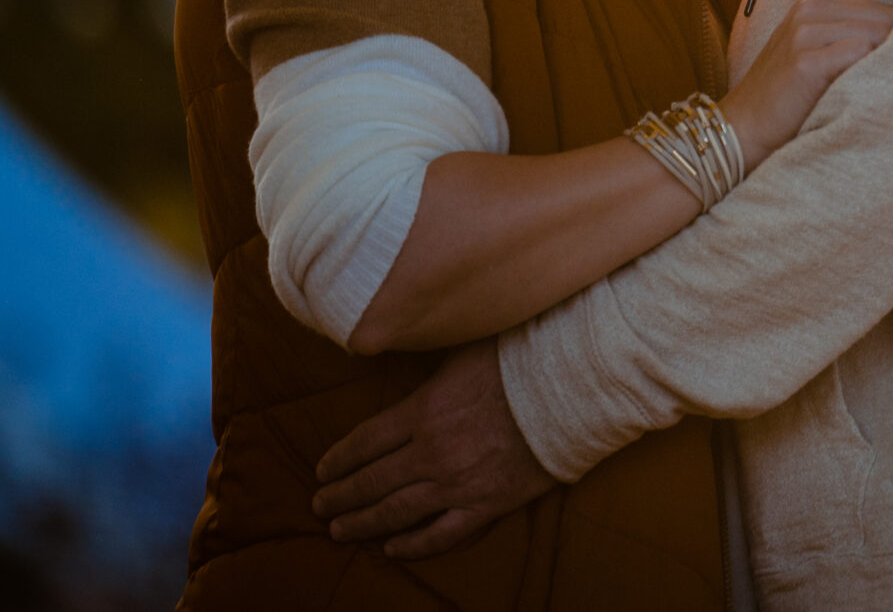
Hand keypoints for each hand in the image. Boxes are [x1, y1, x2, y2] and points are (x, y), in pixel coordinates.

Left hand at [311, 340, 554, 558]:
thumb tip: (406, 344)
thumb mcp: (464, 347)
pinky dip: (414, 545)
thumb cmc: (522, 359)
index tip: (321, 471)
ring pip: (396, 513)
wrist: (573, 390)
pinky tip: (393, 548)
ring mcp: (457, 483)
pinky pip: (442, 535)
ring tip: (340, 531)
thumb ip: (431, 359)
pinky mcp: (487, 504)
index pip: (365, 441)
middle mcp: (431, 451)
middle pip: (371, 482)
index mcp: (422, 410)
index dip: (338, 459)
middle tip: (320, 506)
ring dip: (363, 524)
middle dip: (340, 496)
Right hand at [719, 0, 892, 163]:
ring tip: (890, 88)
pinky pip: (860, 54)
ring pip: (877, 34)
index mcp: (814, 2)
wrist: (741, 129)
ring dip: (889, 62)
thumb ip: (850, 37)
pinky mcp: (805, 61)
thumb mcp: (815, 52)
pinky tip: (872, 94)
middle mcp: (809, 9)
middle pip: (885, 18)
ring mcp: (805, 33)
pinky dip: (873, 73)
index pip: (881, 8)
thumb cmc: (788, 97)